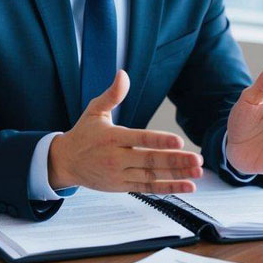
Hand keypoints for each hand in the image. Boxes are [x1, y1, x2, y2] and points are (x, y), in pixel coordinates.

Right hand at [48, 70, 202, 193]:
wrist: (65, 162)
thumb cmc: (83, 134)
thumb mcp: (94, 110)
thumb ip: (112, 94)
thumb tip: (123, 74)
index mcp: (112, 137)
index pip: (140, 139)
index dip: (160, 141)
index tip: (179, 142)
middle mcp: (116, 158)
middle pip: (150, 160)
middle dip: (175, 161)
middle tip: (197, 160)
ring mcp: (119, 175)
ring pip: (152, 176)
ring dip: (176, 176)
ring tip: (197, 173)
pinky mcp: (122, 187)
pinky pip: (148, 189)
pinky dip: (168, 188)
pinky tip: (187, 186)